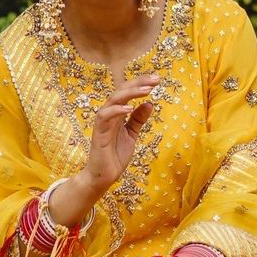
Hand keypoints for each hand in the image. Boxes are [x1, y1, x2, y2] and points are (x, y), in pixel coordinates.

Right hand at [82, 73, 160, 190]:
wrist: (103, 176)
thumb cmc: (115, 156)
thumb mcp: (131, 135)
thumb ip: (138, 120)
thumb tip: (149, 103)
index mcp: (117, 113)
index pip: (128, 92)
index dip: (141, 84)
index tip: (157, 79)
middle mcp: (109, 114)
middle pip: (121, 90)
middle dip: (139, 83)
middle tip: (155, 79)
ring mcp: (103, 122)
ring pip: (113, 100)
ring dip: (130, 93)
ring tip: (147, 90)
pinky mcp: (99, 133)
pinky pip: (105, 117)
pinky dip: (116, 110)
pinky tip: (130, 108)